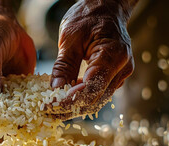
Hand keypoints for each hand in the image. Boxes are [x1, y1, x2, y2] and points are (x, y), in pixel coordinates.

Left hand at [49, 0, 134, 119]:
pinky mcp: (113, 77)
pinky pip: (97, 94)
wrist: (106, 8)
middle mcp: (121, 69)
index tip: (50, 106)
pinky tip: (64, 101)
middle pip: (95, 99)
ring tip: (52, 110)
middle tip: (47, 112)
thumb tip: (55, 90)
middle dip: (70, 108)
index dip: (70, 100)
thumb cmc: (89, 16)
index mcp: (114, 56)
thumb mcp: (70, 37)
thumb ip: (64, 65)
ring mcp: (119, 75)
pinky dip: (80, 99)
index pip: (91, 87)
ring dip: (74, 107)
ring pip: (96, 100)